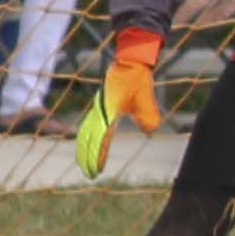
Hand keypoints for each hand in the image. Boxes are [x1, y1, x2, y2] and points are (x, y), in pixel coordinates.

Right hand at [73, 29, 163, 178]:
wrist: (129, 61)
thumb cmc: (137, 79)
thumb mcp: (145, 97)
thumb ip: (148, 115)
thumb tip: (150, 131)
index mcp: (108, 112)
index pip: (99, 139)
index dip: (97, 156)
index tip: (97, 170)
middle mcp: (99, 112)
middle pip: (88, 139)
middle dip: (87, 157)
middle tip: (90, 174)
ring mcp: (97, 109)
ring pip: (85, 133)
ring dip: (83, 150)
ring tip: (85, 165)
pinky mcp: (99, 107)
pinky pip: (88, 127)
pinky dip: (86, 139)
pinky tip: (88, 146)